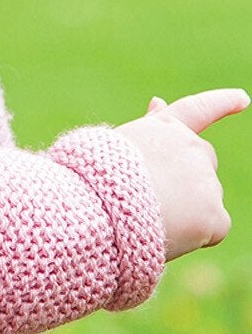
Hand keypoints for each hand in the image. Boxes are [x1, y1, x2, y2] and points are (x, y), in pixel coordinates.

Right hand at [116, 89, 246, 260]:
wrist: (99, 209)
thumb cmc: (96, 178)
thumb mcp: (118, 144)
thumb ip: (147, 127)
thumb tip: (159, 100)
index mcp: (162, 128)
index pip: (198, 109)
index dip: (222, 103)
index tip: (242, 99)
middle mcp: (190, 147)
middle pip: (204, 159)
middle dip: (190, 174)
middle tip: (157, 195)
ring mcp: (206, 180)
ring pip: (206, 196)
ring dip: (186, 207)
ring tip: (150, 217)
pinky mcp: (214, 214)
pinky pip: (213, 228)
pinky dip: (196, 234)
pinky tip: (169, 234)